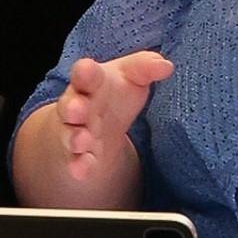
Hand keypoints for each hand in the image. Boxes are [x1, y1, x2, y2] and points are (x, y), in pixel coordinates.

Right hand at [53, 50, 173, 181]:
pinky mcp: (77, 155)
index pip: (86, 73)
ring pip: (71, 134)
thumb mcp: (130, 76)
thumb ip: (145, 67)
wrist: (93, 123)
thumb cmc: (113, 93)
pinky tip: (81, 170)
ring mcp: (75, 131)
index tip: (86, 69)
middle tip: (77, 108)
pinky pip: (76, 161)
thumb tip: (166, 66)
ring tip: (82, 141)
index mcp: (91, 81)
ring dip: (75, 138)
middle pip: (72, 104)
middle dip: (73, 106)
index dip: (86, 71)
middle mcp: (78, 105)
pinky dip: (78, 166)